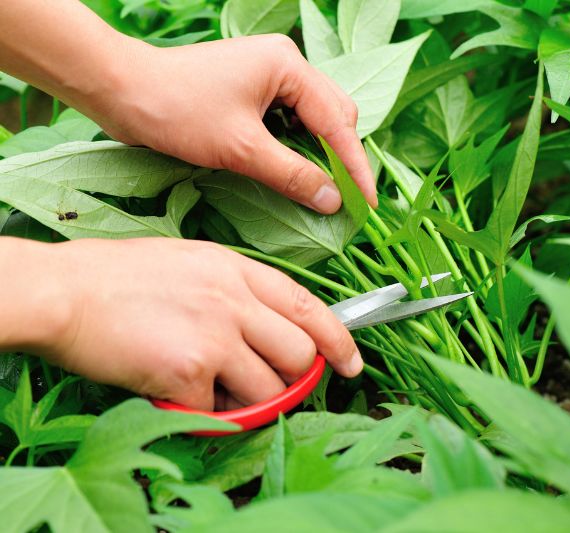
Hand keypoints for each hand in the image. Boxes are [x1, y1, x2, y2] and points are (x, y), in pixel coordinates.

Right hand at [34, 238, 361, 410]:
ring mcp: (216, 335)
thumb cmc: (120, 278)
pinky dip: (200, 413)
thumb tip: (269, 329)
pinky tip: (175, 393)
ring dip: (248, 402)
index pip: (310, 306)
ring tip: (212, 389)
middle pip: (300, 355)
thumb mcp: (193, 263)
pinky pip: (217, 412)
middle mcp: (236, 301)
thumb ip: (237, 291)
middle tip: (271, 388)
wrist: (65, 293)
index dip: (338, 340)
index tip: (352, 363)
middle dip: (292, 380)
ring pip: (269, 390)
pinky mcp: (189, 370)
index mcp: (238, 271)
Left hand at [94, 35, 376, 213]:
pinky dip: (300, 147)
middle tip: (347, 198)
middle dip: (342, 156)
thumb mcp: (241, 149)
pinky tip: (299, 170)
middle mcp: (285, 64)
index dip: (354, 166)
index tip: (366, 203)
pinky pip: (292, 120)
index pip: (337, 121)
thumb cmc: (178, 111)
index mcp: (288, 66)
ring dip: (322, 153)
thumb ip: (292, 175)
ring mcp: (269, 75)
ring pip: (315, 118)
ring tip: (327, 189)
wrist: (122, 91)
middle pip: (334, 114)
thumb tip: (333, 201)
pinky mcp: (254, 90)